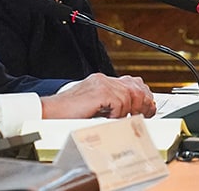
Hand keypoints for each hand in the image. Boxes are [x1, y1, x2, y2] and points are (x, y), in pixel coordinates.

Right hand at [40, 73, 155, 119]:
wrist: (49, 113)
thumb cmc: (68, 114)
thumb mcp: (95, 108)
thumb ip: (112, 105)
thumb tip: (133, 113)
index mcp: (103, 81)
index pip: (132, 83)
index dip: (143, 95)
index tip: (149, 108)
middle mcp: (104, 80)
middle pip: (135, 87)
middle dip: (143, 103)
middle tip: (144, 115)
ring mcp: (101, 84)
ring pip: (129, 96)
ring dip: (129, 110)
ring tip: (122, 119)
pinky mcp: (99, 92)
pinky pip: (119, 102)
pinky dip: (118, 113)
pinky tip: (110, 119)